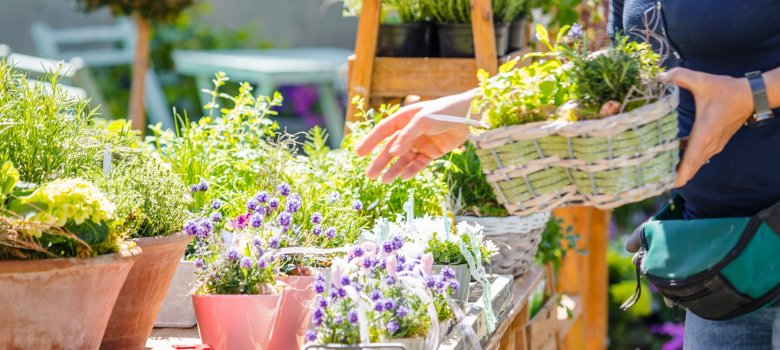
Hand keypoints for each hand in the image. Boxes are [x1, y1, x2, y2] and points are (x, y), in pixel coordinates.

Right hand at [355, 93, 473, 182]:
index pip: (382, 131)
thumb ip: (407, 136)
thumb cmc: (444, 112)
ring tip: (384, 181)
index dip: (370, 142)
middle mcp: (409, 132)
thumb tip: (393, 152)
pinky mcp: (431, 152)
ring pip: (403, 159)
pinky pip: (418, 164)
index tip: (358, 154)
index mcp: (404, 119)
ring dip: (394, 169)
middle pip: (390, 149)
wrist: (469, 116)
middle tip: (369, 175)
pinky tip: (403, 177)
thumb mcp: (424, 120)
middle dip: (380, 162)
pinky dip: (410, 170)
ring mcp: (420, 143)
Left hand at [659, 68, 753, 187]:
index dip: (679, 176)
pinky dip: (687, 158)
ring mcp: (714, 145)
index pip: (690, 162)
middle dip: (674, 176)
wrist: (752, 95)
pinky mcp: (716, 142)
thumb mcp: (702, 80)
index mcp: (704, 134)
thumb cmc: (727, 90)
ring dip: (680, 167)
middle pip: (691, 168)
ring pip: (695, 163)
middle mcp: (709, 144)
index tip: (666, 185)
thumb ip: (680, 76)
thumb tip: (659, 75)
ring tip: (659, 168)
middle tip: (655, 179)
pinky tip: (673, 151)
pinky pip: (699, 156)